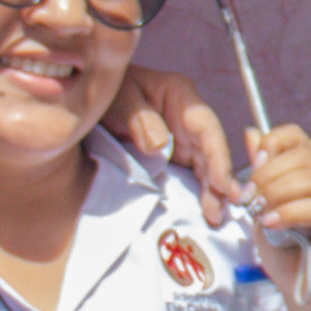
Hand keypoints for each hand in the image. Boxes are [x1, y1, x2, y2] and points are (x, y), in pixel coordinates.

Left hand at [107, 67, 244, 215]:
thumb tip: (159, 145)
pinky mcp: (174, 155)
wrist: (89, 101)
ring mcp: (183, 138)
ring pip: (206, 166)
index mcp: (181, 96)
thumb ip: (139, 118)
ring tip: (215, 218)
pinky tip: (205, 211)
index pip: (207, 128)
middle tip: (220, 213)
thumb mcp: (119, 97)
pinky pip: (192, 174)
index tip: (221, 185)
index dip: (218, 157)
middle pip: (211, 151)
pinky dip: (199, 192)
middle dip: (219, 182)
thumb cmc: (108, 92)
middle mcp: (188, 119)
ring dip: (212, 192)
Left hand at [245, 123, 310, 295]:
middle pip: (304, 156)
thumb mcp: (265, 209)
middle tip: (250, 198)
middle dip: (270, 175)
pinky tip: (274, 223)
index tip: (252, 168)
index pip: (296, 138)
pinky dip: (293, 212)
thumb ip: (261, 175)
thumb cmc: (289, 255)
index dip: (271, 146)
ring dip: (279, 193)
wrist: (307, 296)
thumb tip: (251, 133)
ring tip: (261, 213)